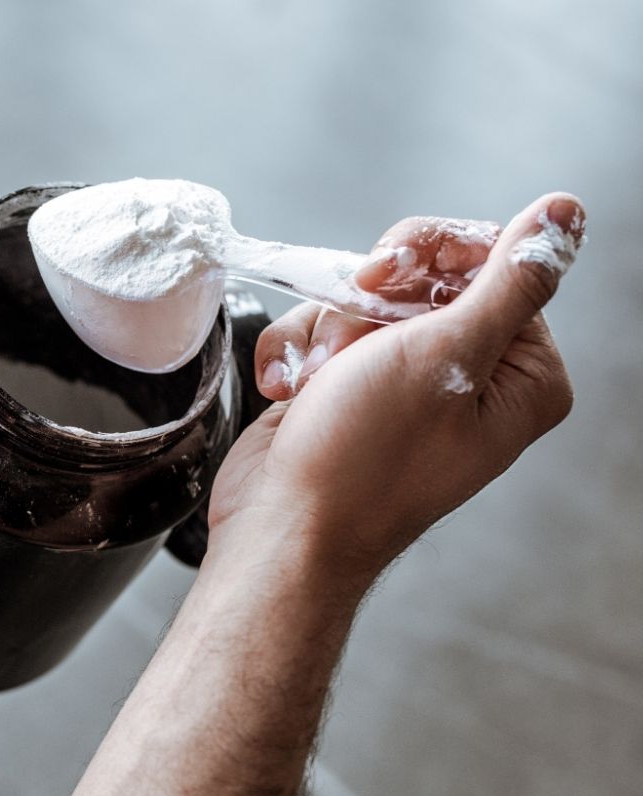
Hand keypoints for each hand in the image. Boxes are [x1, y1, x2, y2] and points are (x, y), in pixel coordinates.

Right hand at [208, 193, 582, 580]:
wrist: (281, 531)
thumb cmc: (363, 459)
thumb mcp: (445, 356)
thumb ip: (510, 279)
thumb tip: (565, 211)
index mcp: (522, 374)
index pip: (494, 263)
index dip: (433, 254)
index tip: (386, 275)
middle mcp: (473, 377)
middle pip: (427, 273)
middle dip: (369, 297)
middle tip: (348, 329)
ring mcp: (406, 384)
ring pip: (362, 301)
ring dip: (324, 331)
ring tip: (315, 383)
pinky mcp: (350, 389)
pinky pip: (323, 333)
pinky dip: (298, 354)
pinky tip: (287, 393)